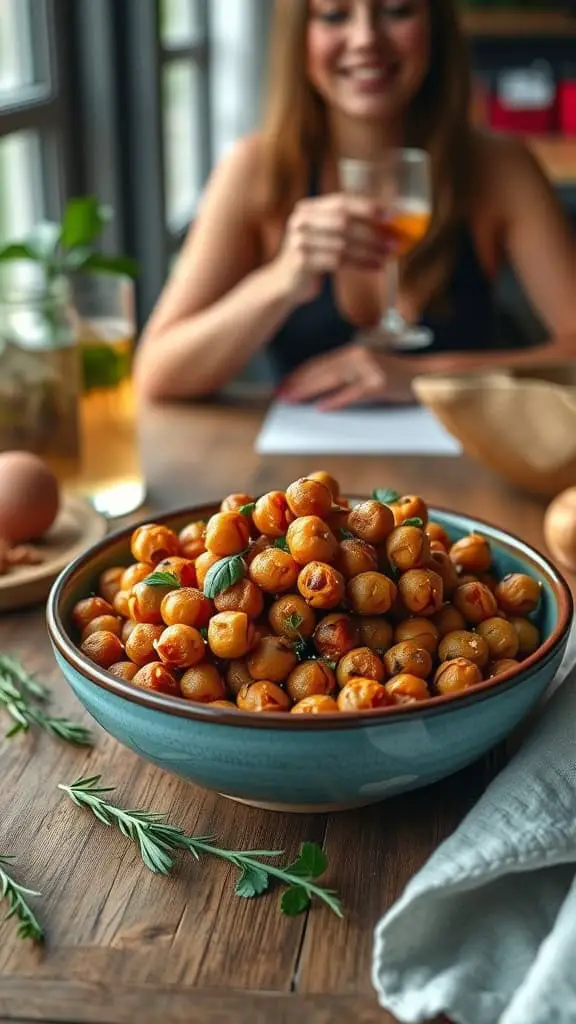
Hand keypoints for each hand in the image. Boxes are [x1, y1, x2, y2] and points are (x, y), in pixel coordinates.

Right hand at [272, 194, 390, 304]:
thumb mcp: (323, 234)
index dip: (367, 207)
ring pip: (343, 244)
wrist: (285, 284)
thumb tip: (386, 224)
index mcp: (308, 208)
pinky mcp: (302, 262)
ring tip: (388, 256)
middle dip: (372, 231)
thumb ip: (345, 225)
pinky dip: (360, 264)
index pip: (341, 201)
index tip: (390, 215)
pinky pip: (338, 261)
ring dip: (370, 250)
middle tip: (393, 240)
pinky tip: (375, 266)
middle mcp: (301, 221)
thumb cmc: (312, 257)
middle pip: (343, 222)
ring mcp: (299, 241)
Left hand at [278, 342, 415, 410]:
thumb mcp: (368, 368)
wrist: (425, 377)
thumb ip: (347, 373)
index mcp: (354, 351)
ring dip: (309, 390)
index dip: (299, 374)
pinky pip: (351, 393)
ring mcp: (369, 369)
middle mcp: (359, 356)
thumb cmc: (396, 376)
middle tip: (281, 394)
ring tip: (293, 400)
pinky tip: (321, 408)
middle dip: (298, 383)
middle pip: (321, 369)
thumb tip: (318, 388)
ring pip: (331, 379)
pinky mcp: (379, 384)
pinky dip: (335, 401)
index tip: (284, 384)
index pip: (320, 362)